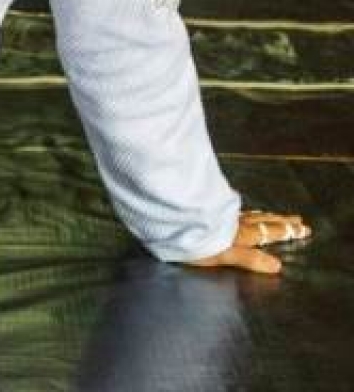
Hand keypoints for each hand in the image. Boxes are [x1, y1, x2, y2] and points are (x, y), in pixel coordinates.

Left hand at [188, 209, 311, 273]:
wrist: (170, 217)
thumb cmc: (195, 241)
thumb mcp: (223, 255)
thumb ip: (249, 259)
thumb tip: (277, 266)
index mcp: (240, 234)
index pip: (269, 232)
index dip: (286, 232)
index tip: (303, 229)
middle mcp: (235, 221)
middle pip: (264, 220)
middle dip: (282, 222)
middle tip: (298, 219)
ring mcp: (223, 214)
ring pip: (251, 213)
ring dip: (267, 215)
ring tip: (277, 215)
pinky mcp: (211, 209)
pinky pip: (237, 210)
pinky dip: (247, 211)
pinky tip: (243, 209)